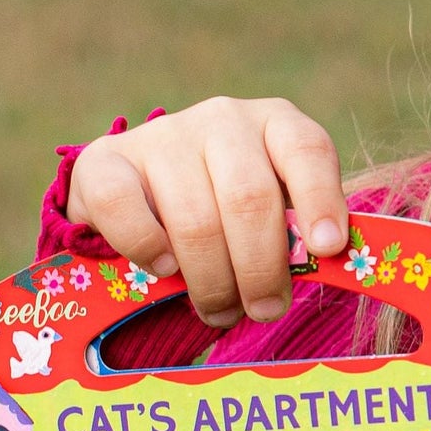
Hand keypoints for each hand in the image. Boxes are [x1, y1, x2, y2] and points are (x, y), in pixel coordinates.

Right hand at [67, 98, 347, 327]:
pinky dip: (147, 249)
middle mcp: (223, 119)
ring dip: (212, 280)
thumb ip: (299, 234)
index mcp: (276, 124)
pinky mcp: (104, 158)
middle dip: (261, 268)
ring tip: (220, 310)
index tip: (326, 250)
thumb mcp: (277, 214)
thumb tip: (325, 267)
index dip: (320, 200)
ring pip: (194, 218)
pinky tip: (165, 269)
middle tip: (264, 311)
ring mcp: (163, 135)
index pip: (307, 149)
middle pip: (249, 197)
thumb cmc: (232, 215)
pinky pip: (124, 209)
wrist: (147, 196)